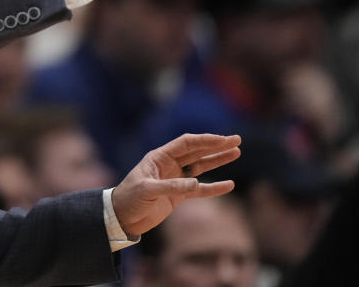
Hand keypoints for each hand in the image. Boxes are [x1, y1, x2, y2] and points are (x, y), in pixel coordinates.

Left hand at [111, 133, 240, 237]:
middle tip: (236, 140)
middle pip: (197, 152)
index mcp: (160, 157)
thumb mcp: (147, 190)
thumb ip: (170, 187)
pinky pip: (200, 189)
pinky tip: (228, 184)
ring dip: (218, 160)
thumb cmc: (129, 199)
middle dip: (216, 146)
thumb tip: (195, 183)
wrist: (122, 218)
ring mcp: (175, 179)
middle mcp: (169, 165)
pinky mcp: (178, 196)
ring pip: (201, 167)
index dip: (205, 141)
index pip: (187, 144)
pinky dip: (214, 187)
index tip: (222, 140)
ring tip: (236, 152)